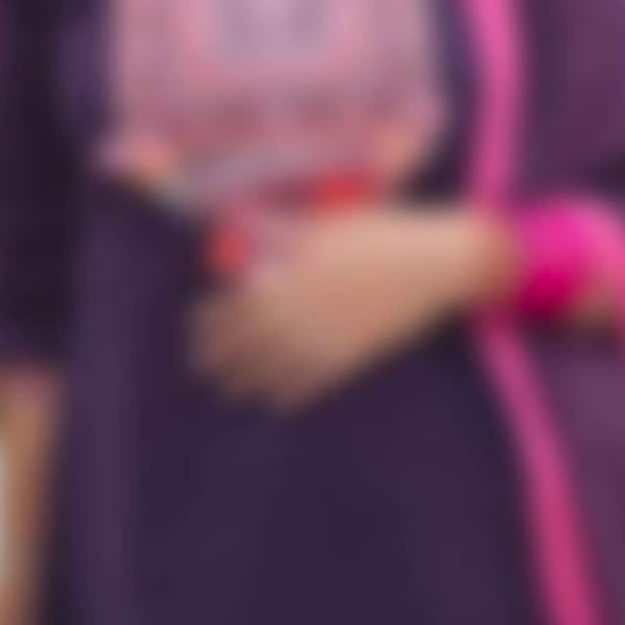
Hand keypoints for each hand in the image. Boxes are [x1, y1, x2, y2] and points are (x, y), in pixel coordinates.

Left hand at [192, 206, 513, 411]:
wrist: (430, 265)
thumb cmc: (376, 233)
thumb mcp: (321, 223)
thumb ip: (276, 228)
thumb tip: (237, 225)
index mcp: (283, 277)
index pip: (231, 307)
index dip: (208, 322)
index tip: (194, 329)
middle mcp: (294, 313)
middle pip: (243, 344)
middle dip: (217, 359)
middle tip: (200, 369)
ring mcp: (320, 339)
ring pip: (269, 369)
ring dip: (244, 383)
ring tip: (229, 391)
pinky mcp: (347, 358)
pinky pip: (308, 384)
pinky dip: (287, 395)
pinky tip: (274, 401)